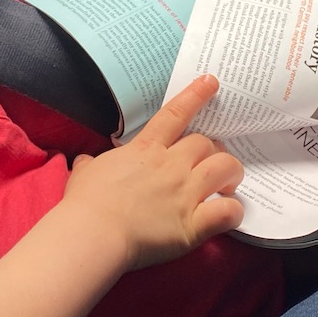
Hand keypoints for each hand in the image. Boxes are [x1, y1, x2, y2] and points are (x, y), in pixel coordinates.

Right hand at [59, 75, 243, 271]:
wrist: (93, 234)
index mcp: (146, 149)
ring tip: (229, 183)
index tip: (211, 82)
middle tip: (211, 159)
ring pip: (226, 167)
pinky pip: (228, 211)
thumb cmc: (86, 203)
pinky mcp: (193, 223)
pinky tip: (228, 213)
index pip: (176, 113)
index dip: (196, 95)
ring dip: (232, 172)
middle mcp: (171, 165)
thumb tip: (84, 162)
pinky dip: (233, 211)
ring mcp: (185, 193)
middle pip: (207, 143)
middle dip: (214, 148)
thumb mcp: (85, 174)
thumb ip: (91, 164)